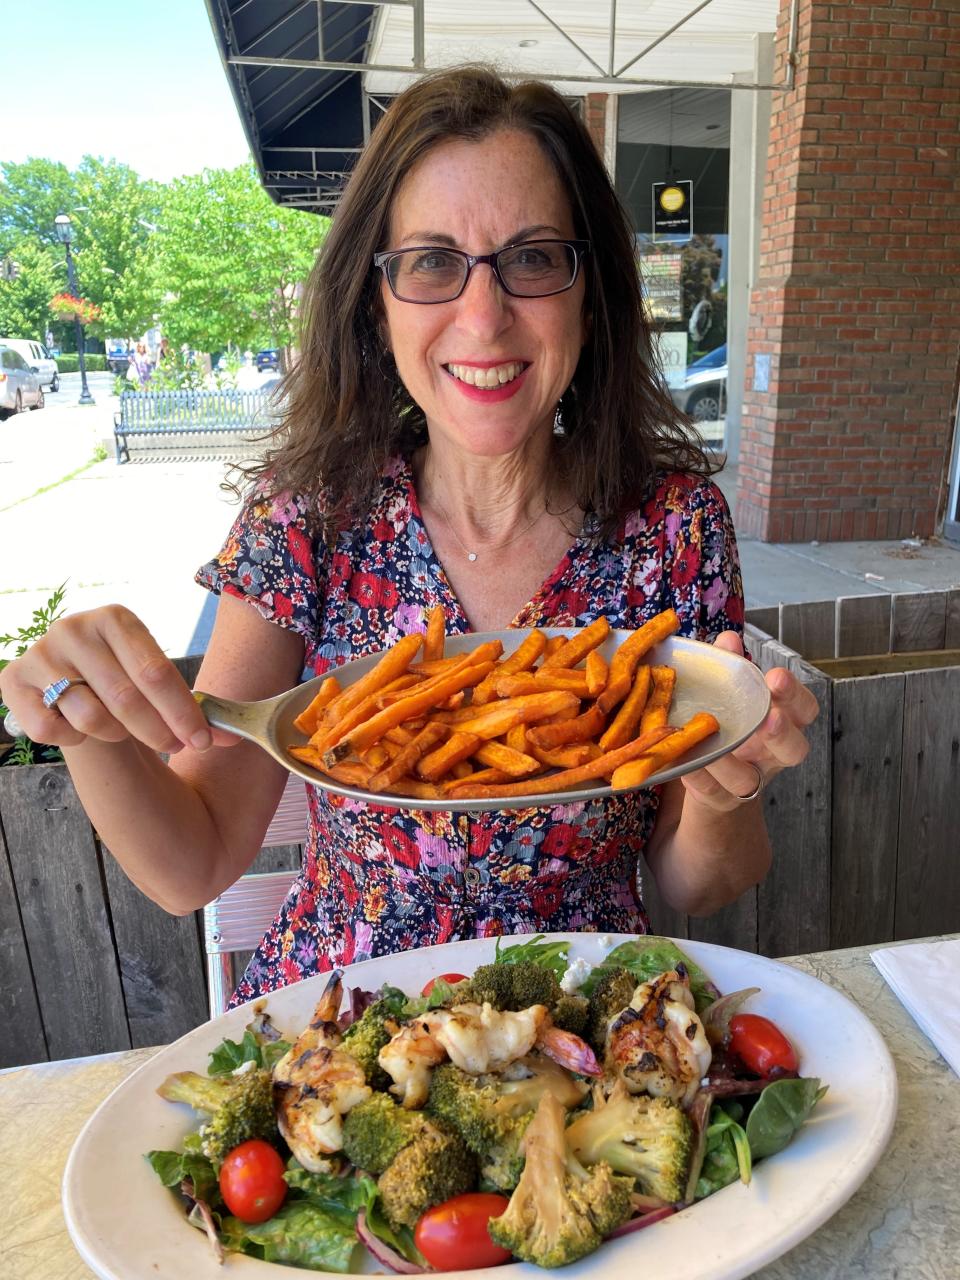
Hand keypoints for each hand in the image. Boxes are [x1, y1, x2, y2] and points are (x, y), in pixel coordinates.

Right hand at [0, 605, 235, 754]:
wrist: (72, 679)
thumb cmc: (123, 679)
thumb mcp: (156, 680)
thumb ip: (193, 708)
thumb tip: (234, 739)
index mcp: (117, 618)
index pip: (157, 672)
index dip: (183, 712)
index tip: (203, 741)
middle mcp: (75, 628)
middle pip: (127, 697)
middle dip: (159, 730)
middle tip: (175, 746)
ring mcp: (42, 654)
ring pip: (90, 716)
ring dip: (115, 734)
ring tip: (121, 728)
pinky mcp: (14, 681)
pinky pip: (51, 729)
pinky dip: (73, 739)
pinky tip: (79, 727)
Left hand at [679, 630, 819, 812]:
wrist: (708, 776)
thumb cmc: (727, 723)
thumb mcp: (729, 694)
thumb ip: (730, 667)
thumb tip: (728, 639)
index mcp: (782, 722)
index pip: (804, 710)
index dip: (795, 696)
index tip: (776, 677)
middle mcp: (772, 755)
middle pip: (794, 750)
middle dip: (783, 733)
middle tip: (769, 717)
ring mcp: (749, 780)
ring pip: (750, 780)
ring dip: (731, 760)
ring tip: (712, 741)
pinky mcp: (721, 799)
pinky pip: (714, 793)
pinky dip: (700, 776)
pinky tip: (687, 760)